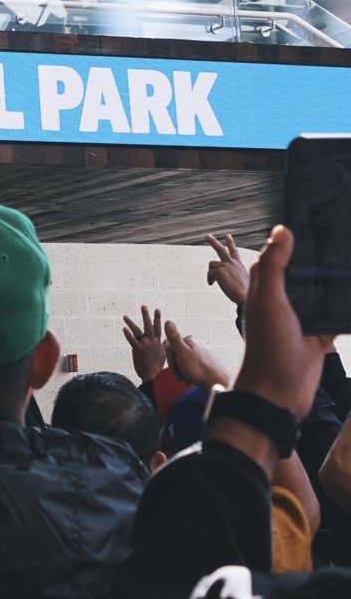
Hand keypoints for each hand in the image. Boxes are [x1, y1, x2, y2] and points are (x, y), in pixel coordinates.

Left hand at [121, 306, 165, 382]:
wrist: (154, 376)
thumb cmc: (157, 366)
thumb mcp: (163, 354)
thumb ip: (163, 345)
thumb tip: (165, 340)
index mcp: (158, 342)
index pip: (158, 328)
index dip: (157, 319)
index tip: (157, 309)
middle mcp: (152, 342)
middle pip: (149, 326)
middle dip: (146, 315)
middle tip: (143, 306)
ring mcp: (145, 345)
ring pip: (137, 331)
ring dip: (131, 323)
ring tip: (125, 316)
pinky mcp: (138, 350)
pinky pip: (132, 340)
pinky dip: (128, 334)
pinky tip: (124, 328)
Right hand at [164, 321, 231, 389]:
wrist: (217, 384)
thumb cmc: (200, 369)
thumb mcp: (182, 352)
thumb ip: (174, 337)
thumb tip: (168, 321)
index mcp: (190, 340)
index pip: (170, 347)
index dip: (170, 360)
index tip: (174, 369)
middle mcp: (196, 345)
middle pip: (177, 355)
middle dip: (176, 368)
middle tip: (179, 377)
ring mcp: (201, 355)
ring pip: (183, 363)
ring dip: (181, 373)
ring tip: (185, 380)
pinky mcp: (204, 364)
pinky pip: (191, 368)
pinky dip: (188, 375)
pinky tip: (190, 381)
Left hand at [205, 233, 250, 306]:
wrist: (245, 297)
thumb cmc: (246, 294)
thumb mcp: (245, 283)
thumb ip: (237, 278)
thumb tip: (230, 282)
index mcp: (239, 265)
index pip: (234, 252)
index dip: (230, 243)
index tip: (228, 236)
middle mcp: (233, 263)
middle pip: (221, 249)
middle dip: (213, 242)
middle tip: (207, 236)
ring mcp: (226, 265)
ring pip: (212, 264)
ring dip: (211, 272)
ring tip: (213, 281)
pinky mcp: (219, 270)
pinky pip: (209, 274)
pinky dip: (210, 279)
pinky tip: (212, 284)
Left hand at [235, 225, 333, 417]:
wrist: (279, 393)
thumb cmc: (269, 346)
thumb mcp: (270, 300)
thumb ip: (275, 266)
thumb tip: (282, 229)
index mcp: (267, 285)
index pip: (280, 253)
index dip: (294, 237)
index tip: (317, 216)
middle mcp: (284, 298)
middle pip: (305, 271)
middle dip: (323, 258)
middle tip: (346, 236)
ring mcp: (303, 317)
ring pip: (324, 292)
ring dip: (339, 282)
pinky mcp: (320, 335)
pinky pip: (338, 316)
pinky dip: (347, 307)